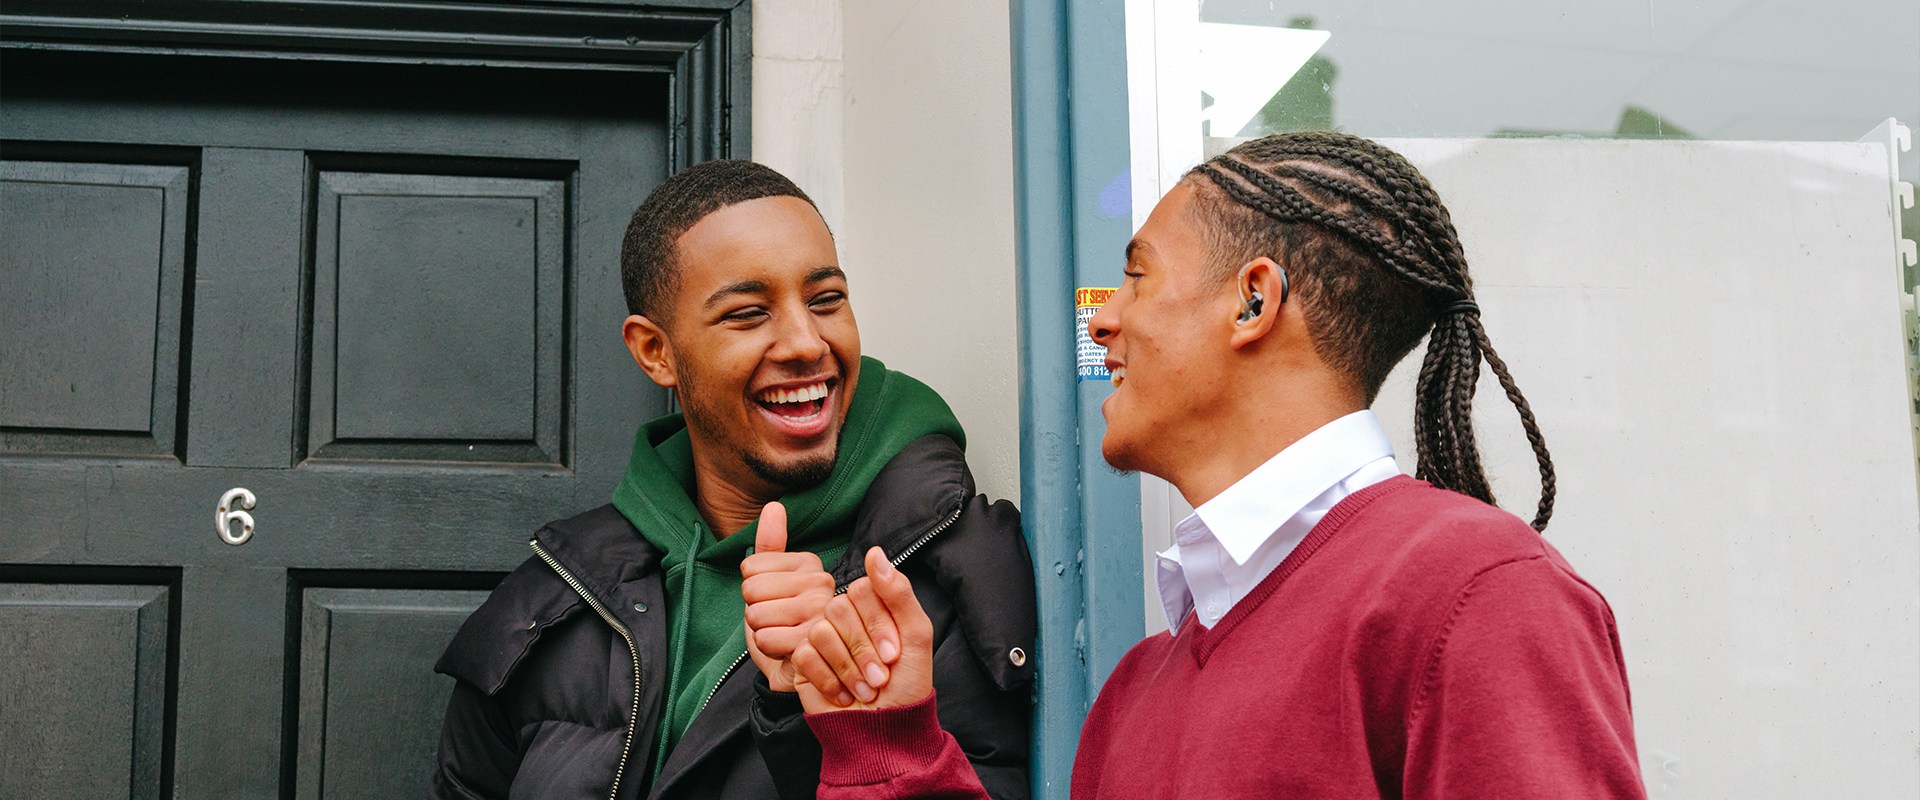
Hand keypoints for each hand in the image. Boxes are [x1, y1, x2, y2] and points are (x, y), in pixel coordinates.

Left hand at [741, 501, 837, 694]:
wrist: (805, 671)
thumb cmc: (787, 626)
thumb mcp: (774, 582)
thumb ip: (771, 545)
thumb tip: (774, 505)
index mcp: (811, 566)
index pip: (750, 567)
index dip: (753, 589)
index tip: (776, 601)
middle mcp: (822, 584)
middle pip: (751, 589)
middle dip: (754, 611)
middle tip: (778, 622)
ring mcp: (821, 613)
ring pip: (755, 615)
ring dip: (760, 632)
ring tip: (782, 636)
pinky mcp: (814, 642)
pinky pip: (765, 639)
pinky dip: (768, 649)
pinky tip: (786, 651)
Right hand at [790, 546, 932, 713]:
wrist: (884, 732)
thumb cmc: (906, 686)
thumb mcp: (916, 636)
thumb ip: (899, 592)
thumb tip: (875, 552)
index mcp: (872, 605)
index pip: (862, 589)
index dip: (877, 623)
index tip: (894, 654)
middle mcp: (845, 617)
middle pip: (839, 608)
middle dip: (863, 649)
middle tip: (880, 677)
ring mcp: (822, 637)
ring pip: (820, 630)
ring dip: (847, 668)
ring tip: (864, 691)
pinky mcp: (803, 661)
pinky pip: (804, 654)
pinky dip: (828, 680)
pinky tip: (843, 696)